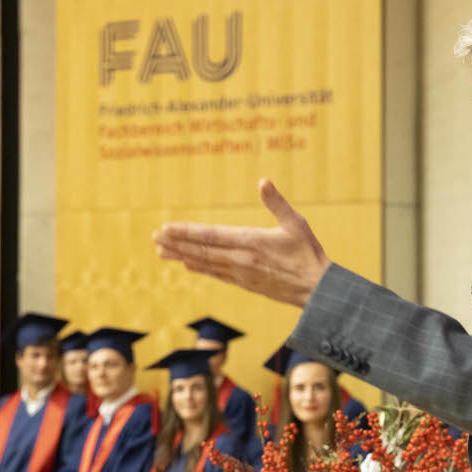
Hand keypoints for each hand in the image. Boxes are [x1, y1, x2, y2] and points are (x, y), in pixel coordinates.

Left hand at [154, 179, 331, 307]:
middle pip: (201, 250)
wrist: (317, 290)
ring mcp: (241, 274)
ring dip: (182, 256)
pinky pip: (216, 274)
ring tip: (162, 252)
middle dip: (176, 243)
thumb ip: (277, 203)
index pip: (210, 236)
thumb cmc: (309, 254)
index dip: (186, 232)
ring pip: (205, 263)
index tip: (165, 228)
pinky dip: (200, 268)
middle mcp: (241, 259)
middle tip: (155, 238)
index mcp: (251, 242)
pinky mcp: (245, 283)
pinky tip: (188, 265)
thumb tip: (263, 181)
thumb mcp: (297, 224)